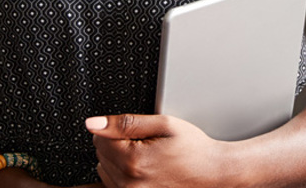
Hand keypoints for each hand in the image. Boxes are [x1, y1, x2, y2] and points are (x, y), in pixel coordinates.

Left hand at [85, 114, 233, 187]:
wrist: (213, 173)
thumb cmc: (193, 149)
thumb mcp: (164, 125)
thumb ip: (125, 123)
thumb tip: (93, 123)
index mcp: (133, 160)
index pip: (98, 138)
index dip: (116, 129)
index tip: (137, 132)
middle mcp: (129, 182)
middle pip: (100, 155)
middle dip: (116, 144)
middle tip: (145, 143)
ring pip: (103, 170)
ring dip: (117, 161)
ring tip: (145, 156)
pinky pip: (112, 185)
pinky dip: (121, 175)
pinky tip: (140, 169)